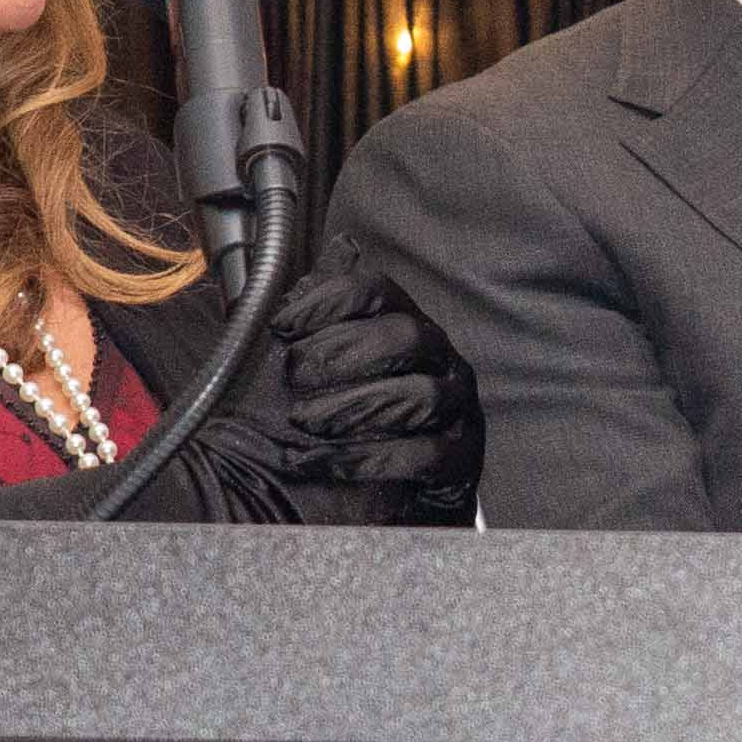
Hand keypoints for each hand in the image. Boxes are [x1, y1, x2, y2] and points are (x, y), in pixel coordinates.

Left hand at [261, 258, 478, 517]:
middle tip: (293, 375)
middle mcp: (439, 359)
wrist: (380, 494)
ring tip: (306, 422)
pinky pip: (428, 456)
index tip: (281, 325)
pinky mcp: (460, 461)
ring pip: (422, 395)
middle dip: (344, 352)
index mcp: (405, 325)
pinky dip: (373, 459)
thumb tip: (340, 247)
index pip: (377, 291)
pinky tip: (326, 462)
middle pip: (404, 336)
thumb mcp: (324, 361)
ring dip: (357, 407)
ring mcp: (456, 409)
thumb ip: (325, 310)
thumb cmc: (348, 418)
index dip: (327, 301)